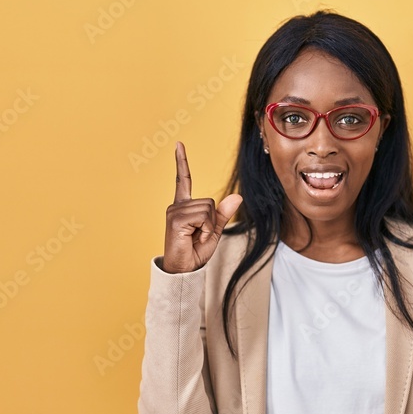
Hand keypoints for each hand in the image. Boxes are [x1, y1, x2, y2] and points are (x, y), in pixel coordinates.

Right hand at [162, 141, 242, 273]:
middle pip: (210, 201)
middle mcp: (177, 206)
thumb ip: (222, 213)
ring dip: (208, 227)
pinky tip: (193, 238)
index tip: (179, 144)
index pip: (183, 180)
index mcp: (183, 206)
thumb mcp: (213, 231)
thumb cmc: (195, 251)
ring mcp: (174, 211)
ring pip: (208, 209)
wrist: (184, 269)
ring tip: (195, 238)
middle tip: (199, 236)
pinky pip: (204, 217)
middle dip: (212, 221)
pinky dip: (205, 230)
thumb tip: (237, 196)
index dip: (182, 162)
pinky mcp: (176, 219)